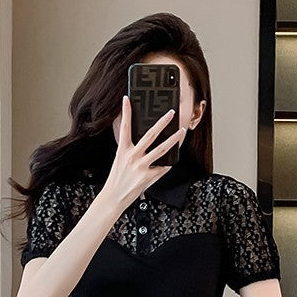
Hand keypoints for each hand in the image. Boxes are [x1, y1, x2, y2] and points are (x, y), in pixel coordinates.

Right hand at [103, 95, 186, 209]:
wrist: (114, 197)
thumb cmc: (118, 178)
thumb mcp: (119, 159)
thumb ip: (129, 148)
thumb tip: (138, 136)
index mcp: (123, 150)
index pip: (124, 127)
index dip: (125, 112)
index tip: (127, 99)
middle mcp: (132, 156)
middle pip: (150, 135)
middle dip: (161, 122)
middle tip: (171, 112)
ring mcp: (141, 167)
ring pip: (161, 149)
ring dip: (173, 139)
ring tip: (182, 131)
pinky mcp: (148, 177)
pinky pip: (162, 167)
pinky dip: (167, 164)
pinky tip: (170, 160)